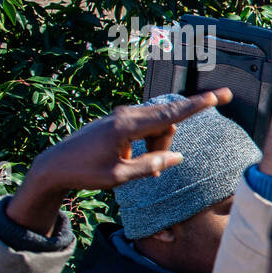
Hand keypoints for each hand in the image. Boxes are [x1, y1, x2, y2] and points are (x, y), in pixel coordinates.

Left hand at [5, 90, 229, 235]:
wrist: (53, 166)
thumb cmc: (84, 172)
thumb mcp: (120, 177)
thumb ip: (151, 165)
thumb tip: (176, 157)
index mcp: (126, 127)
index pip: (171, 114)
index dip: (198, 106)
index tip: (218, 95)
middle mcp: (126, 115)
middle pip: (167, 122)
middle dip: (167, 143)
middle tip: (155, 168)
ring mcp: (121, 116)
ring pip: (157, 125)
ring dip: (157, 145)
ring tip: (140, 165)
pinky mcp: (118, 121)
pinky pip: (146, 127)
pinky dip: (148, 143)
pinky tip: (133, 159)